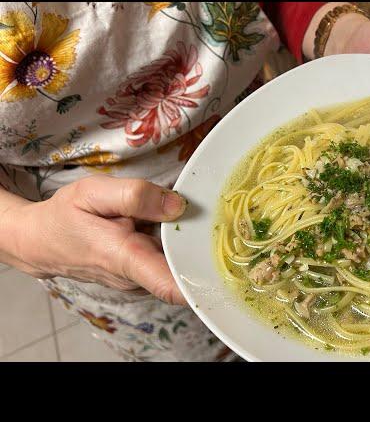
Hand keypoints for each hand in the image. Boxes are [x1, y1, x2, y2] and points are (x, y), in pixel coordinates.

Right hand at [0, 175, 187, 304]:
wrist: (39, 242)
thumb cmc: (65, 216)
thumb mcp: (93, 191)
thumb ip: (136, 196)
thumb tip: (178, 205)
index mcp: (126, 258)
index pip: (172, 286)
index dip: (201, 280)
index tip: (222, 265)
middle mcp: (136, 279)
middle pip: (183, 269)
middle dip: (199, 246)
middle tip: (205, 217)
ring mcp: (138, 283)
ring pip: (175, 265)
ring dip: (184, 245)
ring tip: (180, 219)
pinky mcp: (139, 279)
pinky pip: (165, 263)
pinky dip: (171, 246)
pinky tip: (165, 228)